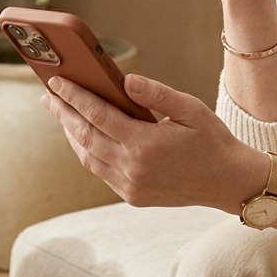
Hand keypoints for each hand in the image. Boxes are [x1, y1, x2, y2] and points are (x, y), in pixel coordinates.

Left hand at [40, 74, 261, 211]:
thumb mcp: (190, 109)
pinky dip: (88, 152)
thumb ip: (156, 93)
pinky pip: (101, 172)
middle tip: (48, 95)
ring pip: (88, 157)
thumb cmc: (212, 140)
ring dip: (72, 134)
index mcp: (145, 144)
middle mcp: (133, 168)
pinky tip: (85, 136)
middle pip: (85, 136)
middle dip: (63, 113)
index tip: (56, 82)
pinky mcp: (133, 197)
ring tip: (62, 113)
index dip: (74, 96)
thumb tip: (124, 79)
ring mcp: (131, 186)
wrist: (229, 182)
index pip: (98, 115)